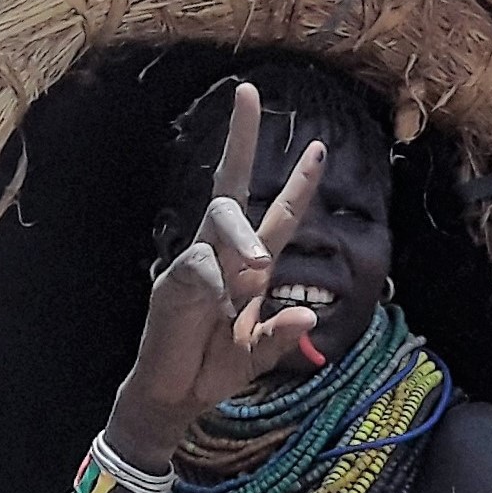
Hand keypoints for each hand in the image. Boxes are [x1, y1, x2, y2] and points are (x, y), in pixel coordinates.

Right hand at [105, 83, 327, 467]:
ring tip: (258, 261)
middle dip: (240, 141)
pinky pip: (196, 267)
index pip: (280, 216)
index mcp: (252, 270)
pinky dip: (211, 282)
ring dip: (241, 236)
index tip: (319, 146)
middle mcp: (224, 256)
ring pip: (218, 222)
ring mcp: (196, 265)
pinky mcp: (172, 284)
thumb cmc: (215, 369)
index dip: (300, 183)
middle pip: (232, 188)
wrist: (175, 396)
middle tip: (247, 97)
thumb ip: (281, 336)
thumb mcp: (258, 355)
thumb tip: (308, 314)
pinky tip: (216, 305)